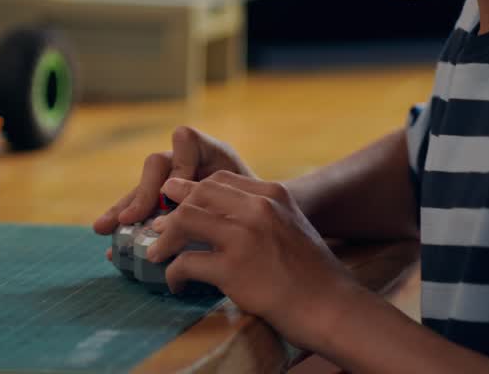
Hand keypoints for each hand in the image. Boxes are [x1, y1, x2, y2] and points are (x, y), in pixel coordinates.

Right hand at [93, 126, 248, 236]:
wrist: (264, 224)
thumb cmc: (261, 212)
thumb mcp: (254, 200)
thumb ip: (232, 193)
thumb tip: (202, 194)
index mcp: (210, 156)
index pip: (186, 141)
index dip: (180, 164)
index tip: (177, 193)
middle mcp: (186, 165)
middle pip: (156, 166)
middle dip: (142, 193)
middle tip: (131, 218)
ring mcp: (172, 186)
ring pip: (141, 191)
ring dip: (122, 210)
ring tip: (104, 228)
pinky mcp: (164, 208)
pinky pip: (140, 213)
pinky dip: (127, 230)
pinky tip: (111, 248)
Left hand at [146, 171, 360, 351]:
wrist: (332, 307)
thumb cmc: (313, 274)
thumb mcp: (292, 226)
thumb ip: (264, 214)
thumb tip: (227, 217)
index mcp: (272, 195)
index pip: (220, 180)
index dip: (193, 190)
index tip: (178, 202)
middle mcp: (257, 209)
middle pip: (198, 194)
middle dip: (173, 208)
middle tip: (157, 225)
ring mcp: (244, 237)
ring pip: (184, 221)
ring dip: (164, 238)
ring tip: (156, 252)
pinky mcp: (233, 269)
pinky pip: (186, 263)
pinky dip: (173, 273)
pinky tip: (176, 283)